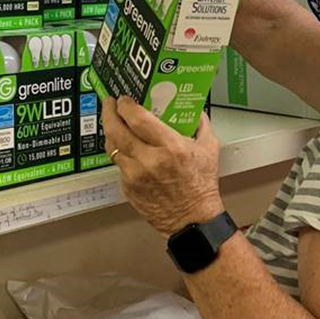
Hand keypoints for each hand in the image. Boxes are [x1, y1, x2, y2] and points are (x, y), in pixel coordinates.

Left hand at [102, 96, 223, 237]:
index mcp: (171, 147)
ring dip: (110, 131)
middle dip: (109, 112)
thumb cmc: (201, 186)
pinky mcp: (128, 187)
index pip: (138, 119)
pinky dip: (120, 152)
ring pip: (112, 146)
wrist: (192, 219)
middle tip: (109, 103)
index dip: (126, 105)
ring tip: (113, 122)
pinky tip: (125, 147)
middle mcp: (149, 160)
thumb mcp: (210, 149)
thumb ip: (201, 124)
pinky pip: (118, 163)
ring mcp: (135, 175)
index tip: (124, 99)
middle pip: (117, 130)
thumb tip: (193, 108)